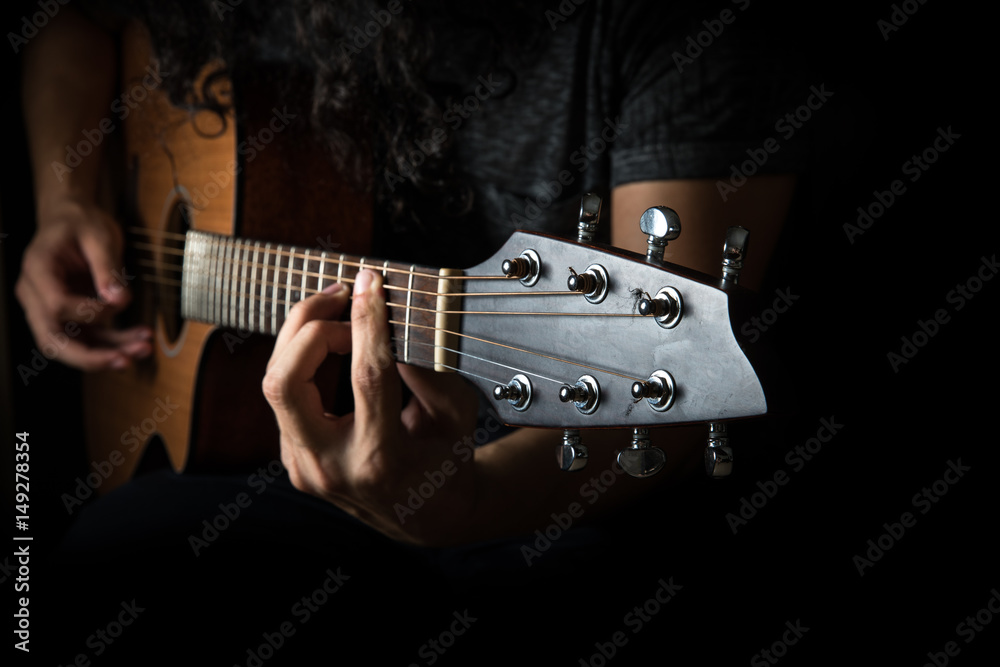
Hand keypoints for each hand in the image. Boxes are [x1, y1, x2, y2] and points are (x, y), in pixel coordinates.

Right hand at [15, 197, 151, 370]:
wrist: (72, 220)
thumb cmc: (81, 223)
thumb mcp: (100, 236)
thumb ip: (107, 268)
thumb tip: (119, 301)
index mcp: (38, 270)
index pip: (56, 305)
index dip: (89, 312)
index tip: (119, 302)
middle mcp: (35, 295)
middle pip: (51, 340)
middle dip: (90, 357)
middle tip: (126, 359)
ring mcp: (47, 309)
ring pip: (70, 346)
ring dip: (106, 354)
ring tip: (143, 348)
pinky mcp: (65, 316)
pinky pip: (85, 338)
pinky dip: (112, 343)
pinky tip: (138, 339)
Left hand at [262, 270, 480, 545]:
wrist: (426, 518)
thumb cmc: (447, 461)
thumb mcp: (456, 416)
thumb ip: (430, 370)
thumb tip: (394, 321)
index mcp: (381, 460)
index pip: (367, 377)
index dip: (368, 322)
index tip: (371, 283)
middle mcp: (331, 467)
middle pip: (285, 383)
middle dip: (309, 326)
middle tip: (343, 296)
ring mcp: (304, 467)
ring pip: (275, 385)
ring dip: (300, 337)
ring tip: (335, 309)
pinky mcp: (292, 458)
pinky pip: (284, 397)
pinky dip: (303, 359)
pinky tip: (330, 340)